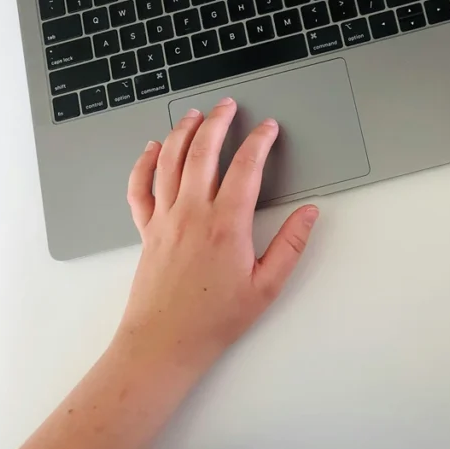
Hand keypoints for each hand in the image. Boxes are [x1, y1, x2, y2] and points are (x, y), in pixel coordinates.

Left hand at [117, 97, 318, 371]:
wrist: (164, 342)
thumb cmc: (214, 320)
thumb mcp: (267, 286)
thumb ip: (290, 245)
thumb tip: (309, 214)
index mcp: (226, 224)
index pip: (246, 167)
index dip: (259, 142)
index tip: (269, 128)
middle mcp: (192, 213)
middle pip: (202, 152)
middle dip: (218, 122)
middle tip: (229, 105)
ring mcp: (165, 219)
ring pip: (169, 161)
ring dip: (182, 132)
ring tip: (195, 115)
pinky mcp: (147, 230)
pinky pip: (140, 188)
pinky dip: (143, 163)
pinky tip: (151, 149)